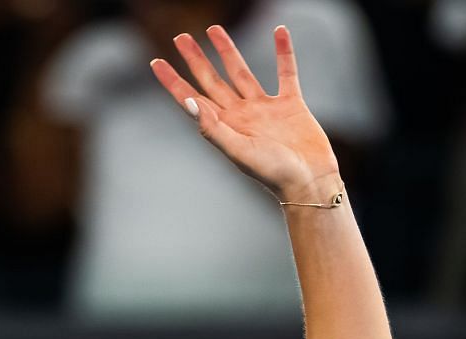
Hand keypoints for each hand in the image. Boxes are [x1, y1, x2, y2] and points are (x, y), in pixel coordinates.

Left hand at [148, 25, 341, 202]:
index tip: (156, 62)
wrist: (310, 182)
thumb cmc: (274, 174)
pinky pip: (285, 72)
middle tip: (181, 37)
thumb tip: (189, 102)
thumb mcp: (239, 151)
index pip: (191, 99)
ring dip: (228, 50)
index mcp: (224, 127)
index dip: (173, 81)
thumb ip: (213, 128)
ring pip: (241, 72)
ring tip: (215, 29)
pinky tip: (280, 32)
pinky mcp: (290, 104)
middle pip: (211, 80)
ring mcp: (264, 108)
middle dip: (195, 59)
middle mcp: (240, 115)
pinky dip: (284, 52)